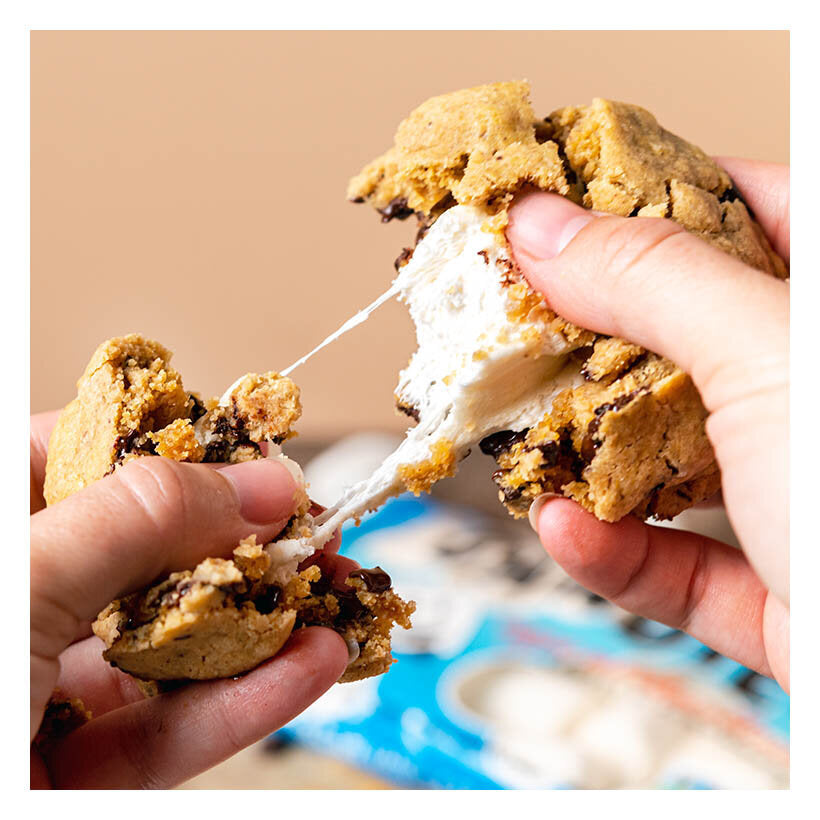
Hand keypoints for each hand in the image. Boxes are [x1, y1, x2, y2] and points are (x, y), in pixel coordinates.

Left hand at [30, 412, 347, 787]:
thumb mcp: (20, 586)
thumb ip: (143, 519)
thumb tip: (260, 482)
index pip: (95, 451)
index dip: (187, 449)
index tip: (266, 461)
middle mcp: (23, 598)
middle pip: (152, 550)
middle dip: (246, 545)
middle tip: (319, 537)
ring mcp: (47, 688)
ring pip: (172, 643)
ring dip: (266, 626)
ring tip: (339, 601)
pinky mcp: (78, 769)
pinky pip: (172, 724)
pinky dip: (250, 698)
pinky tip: (314, 665)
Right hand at [507, 158, 788, 691]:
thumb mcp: (772, 355)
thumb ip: (652, 280)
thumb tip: (541, 226)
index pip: (743, 205)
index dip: (638, 199)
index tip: (546, 209)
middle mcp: (818, 393)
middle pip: (686, 336)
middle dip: (587, 340)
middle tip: (508, 324)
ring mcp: (804, 494)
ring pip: (672, 453)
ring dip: (584, 456)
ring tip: (518, 434)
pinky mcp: (782, 590)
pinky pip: (680, 561)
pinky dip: (613, 551)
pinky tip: (565, 530)